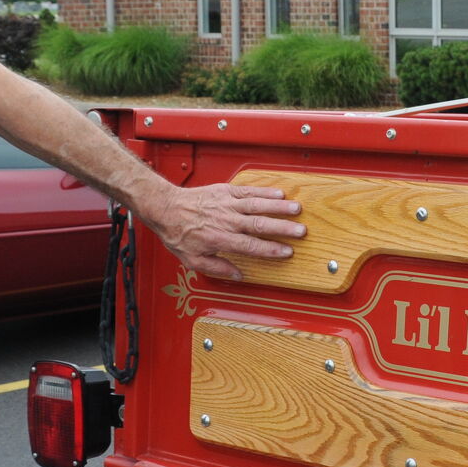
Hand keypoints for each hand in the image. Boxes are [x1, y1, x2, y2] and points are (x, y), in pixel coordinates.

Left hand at [147, 184, 304, 279]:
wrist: (166, 207)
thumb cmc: (179, 233)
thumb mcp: (193, 260)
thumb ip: (217, 268)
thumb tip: (238, 275)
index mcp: (220, 239)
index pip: (251, 246)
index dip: (271, 249)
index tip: (287, 251)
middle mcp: (226, 220)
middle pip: (259, 225)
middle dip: (282, 228)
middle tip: (301, 231)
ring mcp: (227, 204)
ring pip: (257, 205)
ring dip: (279, 207)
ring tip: (297, 209)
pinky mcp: (226, 191)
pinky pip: (248, 191)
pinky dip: (265, 191)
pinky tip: (279, 193)